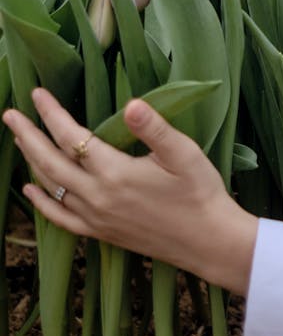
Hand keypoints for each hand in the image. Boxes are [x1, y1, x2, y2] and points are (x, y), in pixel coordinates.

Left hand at [2, 88, 256, 295]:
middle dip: (28, 135)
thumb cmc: (200, 192)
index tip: (37, 93)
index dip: (52, 114)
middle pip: (50, 162)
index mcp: (115, 173)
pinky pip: (60, 217)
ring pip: (51, 187)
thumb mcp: (184, 153)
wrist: (208, 242)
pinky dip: (41, 202)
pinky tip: (30, 189)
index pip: (72, 137)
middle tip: (10, 114)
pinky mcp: (101, 233)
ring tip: (20, 139)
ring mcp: (96, 218)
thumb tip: (131, 103)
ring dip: (31, 161)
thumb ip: (154, 128)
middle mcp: (98, 197)